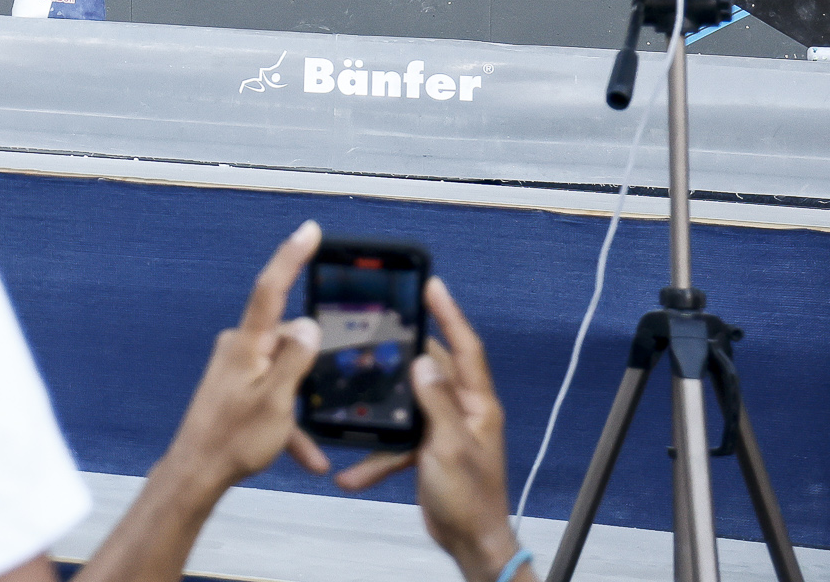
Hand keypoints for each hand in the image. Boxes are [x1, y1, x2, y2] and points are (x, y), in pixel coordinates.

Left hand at [164, 220, 329, 496]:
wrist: (197, 470)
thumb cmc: (234, 439)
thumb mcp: (277, 400)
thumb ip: (295, 359)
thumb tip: (309, 325)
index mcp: (247, 343)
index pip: (271, 288)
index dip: (291, 256)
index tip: (308, 230)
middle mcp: (239, 347)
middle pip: (288, 338)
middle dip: (309, 367)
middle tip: (315, 400)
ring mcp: (237, 367)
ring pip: (284, 373)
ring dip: (300, 406)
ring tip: (310, 446)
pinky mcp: (236, 386)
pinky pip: (272, 395)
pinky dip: (289, 423)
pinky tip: (307, 455)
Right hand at [335, 277, 522, 581]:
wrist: (471, 542)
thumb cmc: (469, 497)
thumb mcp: (450, 446)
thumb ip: (436, 402)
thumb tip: (422, 361)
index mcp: (477, 405)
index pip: (465, 348)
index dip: (449, 314)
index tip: (431, 286)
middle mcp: (463, 411)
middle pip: (432, 369)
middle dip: (404, 352)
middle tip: (378, 328)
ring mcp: (445, 431)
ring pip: (409, 405)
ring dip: (382, 411)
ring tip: (354, 392)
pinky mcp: (429, 451)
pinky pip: (398, 443)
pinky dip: (377, 455)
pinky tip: (352, 471)